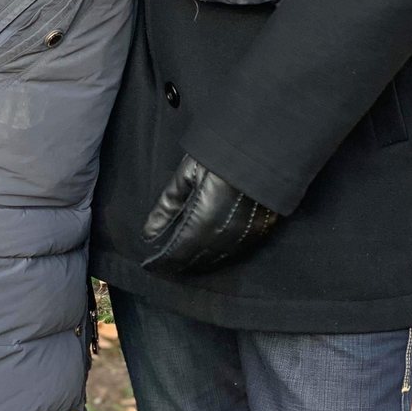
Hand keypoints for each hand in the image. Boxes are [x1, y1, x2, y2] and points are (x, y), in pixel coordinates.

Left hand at [141, 154, 278, 276]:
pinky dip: (221, 254)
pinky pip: (238, 250)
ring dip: (201, 261)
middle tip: (166, 264)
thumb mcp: (187, 174)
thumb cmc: (220, 155)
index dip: (164, 261)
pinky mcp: (262, 229)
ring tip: (186, 260)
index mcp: (203, 220)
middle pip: (199, 259)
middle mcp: (225, 234)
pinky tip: (212, 251)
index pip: (179, 252)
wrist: (261, 145)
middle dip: (180, 263)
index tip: (152, 265)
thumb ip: (167, 206)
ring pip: (219, 258)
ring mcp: (246, 233)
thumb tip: (149, 233)